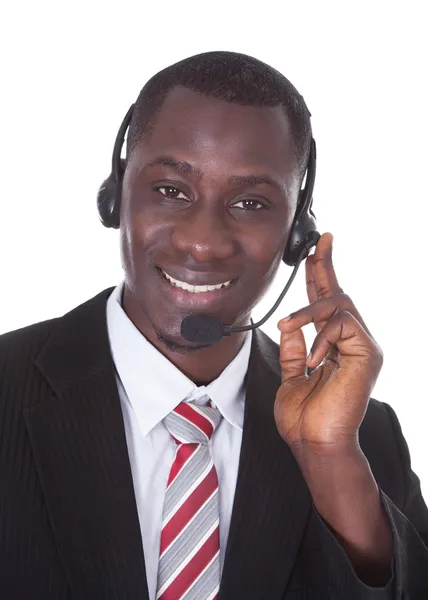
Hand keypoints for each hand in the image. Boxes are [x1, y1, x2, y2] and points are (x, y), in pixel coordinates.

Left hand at [274, 232, 382, 452]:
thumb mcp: (291, 371)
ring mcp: (362, 347)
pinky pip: (342, 324)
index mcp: (332, 345)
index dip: (321, 273)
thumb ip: (293, 344)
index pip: (326, 303)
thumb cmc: (304, 416)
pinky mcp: (367, 353)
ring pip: (338, 304)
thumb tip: (289, 320)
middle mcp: (351, 342)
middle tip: (318, 242)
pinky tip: (313, 359)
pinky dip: (320, 336)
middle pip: (339, 293)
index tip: (317, 247)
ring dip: (308, 312)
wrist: (314, 441)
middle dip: (324, 266)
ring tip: (289, 326)